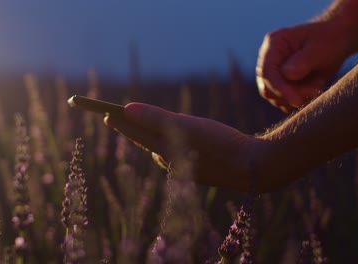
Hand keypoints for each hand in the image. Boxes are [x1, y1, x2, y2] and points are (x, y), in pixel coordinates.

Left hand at [104, 103, 274, 191]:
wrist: (253, 168)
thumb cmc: (218, 144)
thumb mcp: (185, 127)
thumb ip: (154, 118)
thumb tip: (126, 110)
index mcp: (165, 149)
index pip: (136, 132)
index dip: (120, 121)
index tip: (105, 113)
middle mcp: (172, 159)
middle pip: (146, 140)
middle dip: (131, 129)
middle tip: (116, 119)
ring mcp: (186, 165)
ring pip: (162, 148)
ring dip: (149, 137)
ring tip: (140, 129)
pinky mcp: (200, 167)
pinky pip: (177, 152)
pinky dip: (170, 143)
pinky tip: (174, 141)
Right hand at [256, 20, 351, 111]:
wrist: (338, 40)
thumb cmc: (330, 39)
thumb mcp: (320, 48)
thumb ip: (303, 61)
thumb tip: (286, 74)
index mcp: (274, 43)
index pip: (267, 72)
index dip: (279, 88)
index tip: (297, 100)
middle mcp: (268, 58)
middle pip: (268, 87)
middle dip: (290, 94)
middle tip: (315, 90)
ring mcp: (273, 71)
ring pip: (275, 96)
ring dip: (297, 97)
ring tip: (317, 85)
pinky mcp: (280, 83)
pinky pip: (282, 100)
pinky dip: (297, 100)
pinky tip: (312, 89)